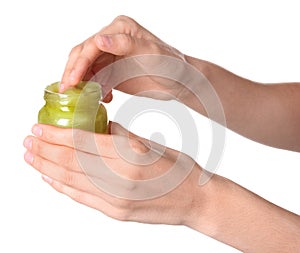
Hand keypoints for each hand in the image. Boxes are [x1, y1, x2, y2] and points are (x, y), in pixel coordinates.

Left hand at [23, 122, 204, 224]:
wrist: (195, 200)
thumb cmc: (178, 167)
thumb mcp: (150, 143)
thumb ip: (120, 137)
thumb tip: (97, 129)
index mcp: (131, 155)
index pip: (83, 143)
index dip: (56, 135)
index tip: (38, 128)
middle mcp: (121, 178)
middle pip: (71, 163)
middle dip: (45, 151)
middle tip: (28, 142)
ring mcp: (117, 200)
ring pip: (72, 182)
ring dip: (48, 168)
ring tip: (32, 158)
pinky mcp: (116, 213)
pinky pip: (82, 199)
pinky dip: (63, 188)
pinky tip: (51, 178)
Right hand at [60, 15, 188, 101]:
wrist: (180, 82)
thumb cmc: (170, 64)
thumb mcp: (150, 52)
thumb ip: (124, 44)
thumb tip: (98, 38)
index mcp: (120, 29)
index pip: (91, 45)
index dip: (79, 63)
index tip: (71, 81)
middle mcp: (112, 40)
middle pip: (83, 55)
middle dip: (73, 73)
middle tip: (66, 91)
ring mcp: (111, 56)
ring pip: (87, 69)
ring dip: (82, 83)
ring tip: (79, 98)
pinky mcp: (114, 71)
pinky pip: (97, 80)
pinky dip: (95, 90)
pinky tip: (102, 99)